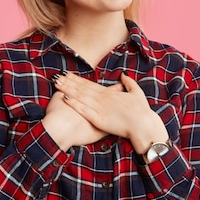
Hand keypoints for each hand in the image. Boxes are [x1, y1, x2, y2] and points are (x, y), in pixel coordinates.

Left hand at [52, 71, 167, 153]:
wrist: (143, 125)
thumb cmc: (141, 111)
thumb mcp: (137, 93)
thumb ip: (129, 83)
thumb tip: (123, 75)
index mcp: (109, 92)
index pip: (89, 84)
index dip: (77, 79)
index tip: (67, 74)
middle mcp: (102, 98)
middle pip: (81, 88)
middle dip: (68, 82)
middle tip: (56, 76)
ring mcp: (100, 108)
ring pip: (80, 97)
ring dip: (67, 89)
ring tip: (56, 83)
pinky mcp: (99, 119)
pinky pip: (83, 110)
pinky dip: (73, 104)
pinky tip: (64, 98)